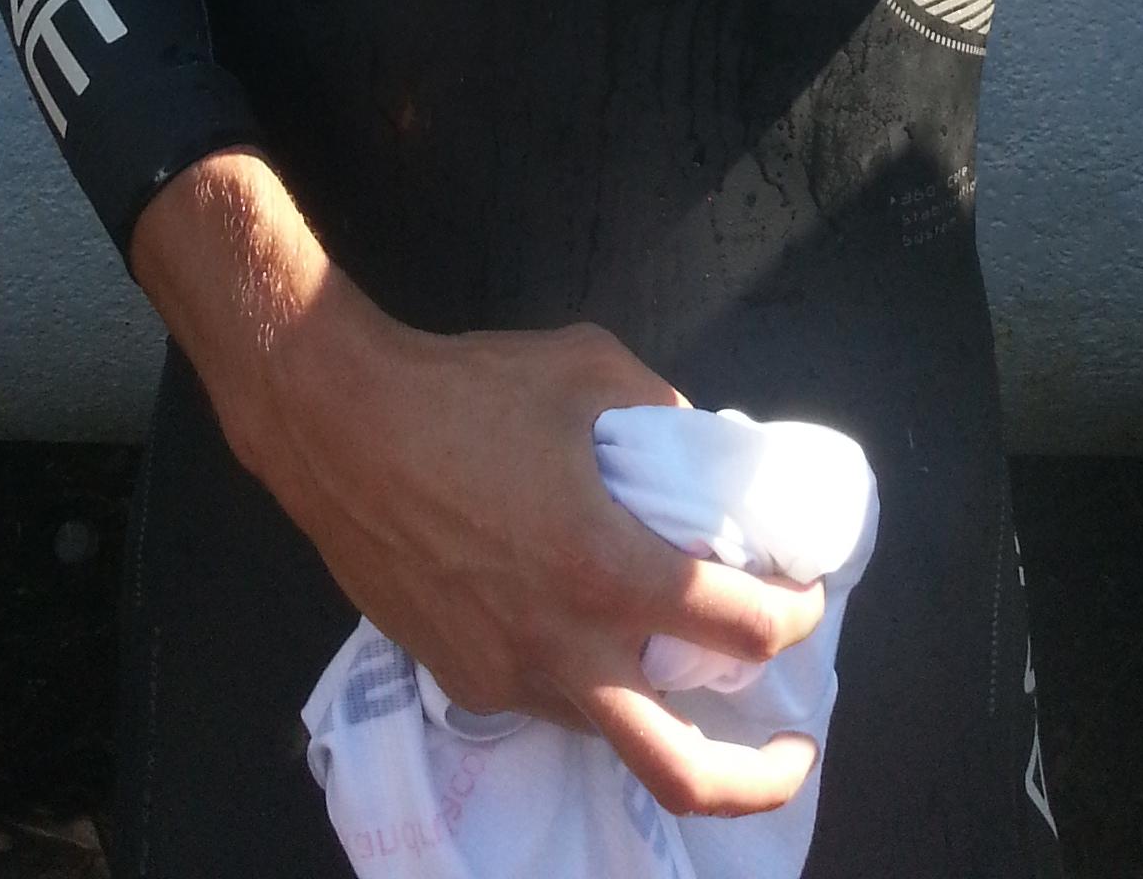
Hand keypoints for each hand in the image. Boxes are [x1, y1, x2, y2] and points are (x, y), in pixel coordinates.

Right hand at [133, 156, 823, 819]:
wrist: (337, 425)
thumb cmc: (464, 388)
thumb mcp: (588, 365)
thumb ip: (663, 408)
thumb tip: (712, 444)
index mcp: (606, 567)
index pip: (739, 628)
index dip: (794, 615)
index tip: (805, 596)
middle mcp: (563, 646)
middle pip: (680, 769)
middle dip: (758, 778)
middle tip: (793, 747)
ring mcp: (507, 674)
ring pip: (614, 735)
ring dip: (667, 714)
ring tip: (694, 671)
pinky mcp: (463, 678)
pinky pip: (551, 700)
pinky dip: (594, 681)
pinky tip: (595, 631)